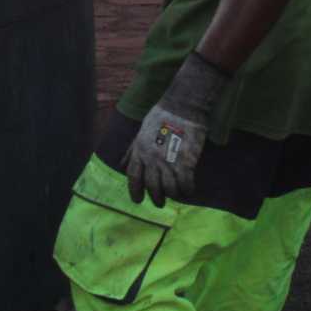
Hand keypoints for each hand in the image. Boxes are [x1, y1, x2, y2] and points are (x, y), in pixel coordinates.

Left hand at [123, 51, 229, 206]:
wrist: (182, 107)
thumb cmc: (161, 117)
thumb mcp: (140, 132)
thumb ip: (131, 150)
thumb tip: (121, 164)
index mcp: (140, 150)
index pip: (133, 176)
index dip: (134, 190)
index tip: (137, 200)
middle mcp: (152, 158)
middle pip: (152, 186)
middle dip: (156, 198)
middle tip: (159, 203)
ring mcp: (169, 161)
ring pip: (169, 189)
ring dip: (173, 195)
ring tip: (177, 195)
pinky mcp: (186, 162)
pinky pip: (186, 184)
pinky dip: (188, 190)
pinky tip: (189, 190)